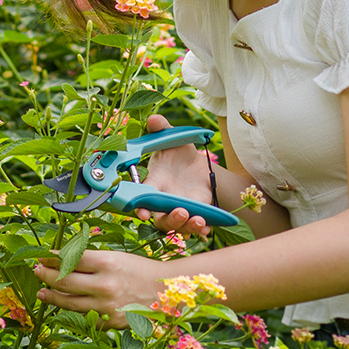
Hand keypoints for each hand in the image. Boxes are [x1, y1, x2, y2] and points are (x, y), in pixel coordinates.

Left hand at [33, 249, 162, 328]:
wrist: (165, 291)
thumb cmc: (140, 270)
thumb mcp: (117, 257)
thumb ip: (91, 261)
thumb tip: (62, 260)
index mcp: (107, 262)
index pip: (70, 258)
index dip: (51, 257)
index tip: (41, 255)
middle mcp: (104, 284)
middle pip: (64, 280)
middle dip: (46, 274)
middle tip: (36, 270)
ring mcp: (106, 306)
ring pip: (69, 302)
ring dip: (52, 295)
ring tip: (42, 290)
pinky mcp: (109, 322)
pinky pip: (84, 316)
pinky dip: (71, 309)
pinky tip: (63, 304)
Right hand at [136, 114, 213, 236]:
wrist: (196, 165)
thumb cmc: (176, 152)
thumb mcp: (171, 138)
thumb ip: (161, 129)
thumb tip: (154, 118)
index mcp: (155, 182)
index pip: (143, 197)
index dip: (141, 206)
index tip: (143, 212)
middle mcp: (165, 199)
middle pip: (161, 219)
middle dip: (170, 219)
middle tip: (181, 212)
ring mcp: (180, 208)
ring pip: (179, 226)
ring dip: (187, 227)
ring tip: (198, 221)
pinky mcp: (196, 212)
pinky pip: (196, 227)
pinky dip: (201, 230)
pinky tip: (207, 228)